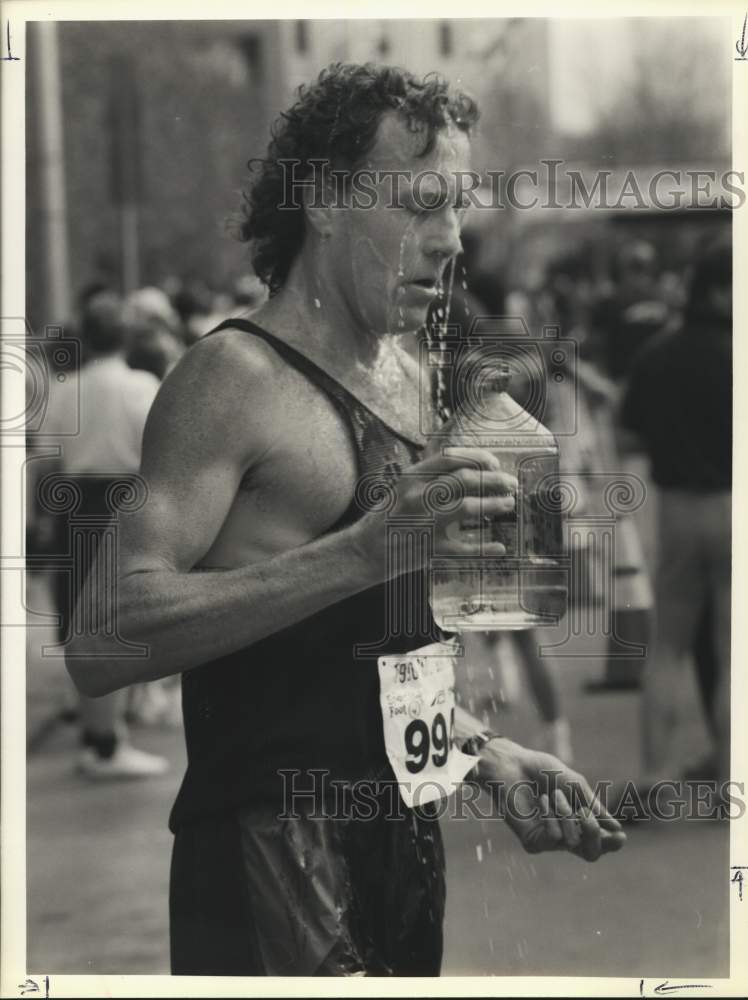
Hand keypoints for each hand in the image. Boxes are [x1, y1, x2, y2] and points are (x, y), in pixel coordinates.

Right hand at [352, 448, 516, 579]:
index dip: (478, 458)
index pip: (450, 458)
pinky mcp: (430, 550)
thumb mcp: (402, 487)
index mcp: (411, 477)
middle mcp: (417, 496)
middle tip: (511, 483)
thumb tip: (467, 463)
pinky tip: (500, 547)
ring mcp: (424, 523)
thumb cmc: (388, 517)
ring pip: (468, 507)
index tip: (495, 463)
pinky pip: (464, 549)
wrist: (364, 551)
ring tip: (508, 504)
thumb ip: (429, 475)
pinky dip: (485, 549)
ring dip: (494, 504)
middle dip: (494, 480)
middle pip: (464, 480)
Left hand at [476, 738, 626, 861]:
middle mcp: (566, 835)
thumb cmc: (544, 772)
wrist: (515, 764)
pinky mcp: (533, 842)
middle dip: (593, 834)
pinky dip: (551, 817)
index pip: (601, 842)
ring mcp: (549, 840)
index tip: (620, 836)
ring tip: (554, 795)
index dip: (612, 843)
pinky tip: (542, 802)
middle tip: (585, 814)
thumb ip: (594, 807)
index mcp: (579, 822)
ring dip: (566, 813)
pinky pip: (554, 839)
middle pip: (592, 854)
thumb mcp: (576, 785)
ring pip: (572, 842)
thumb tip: (615, 828)